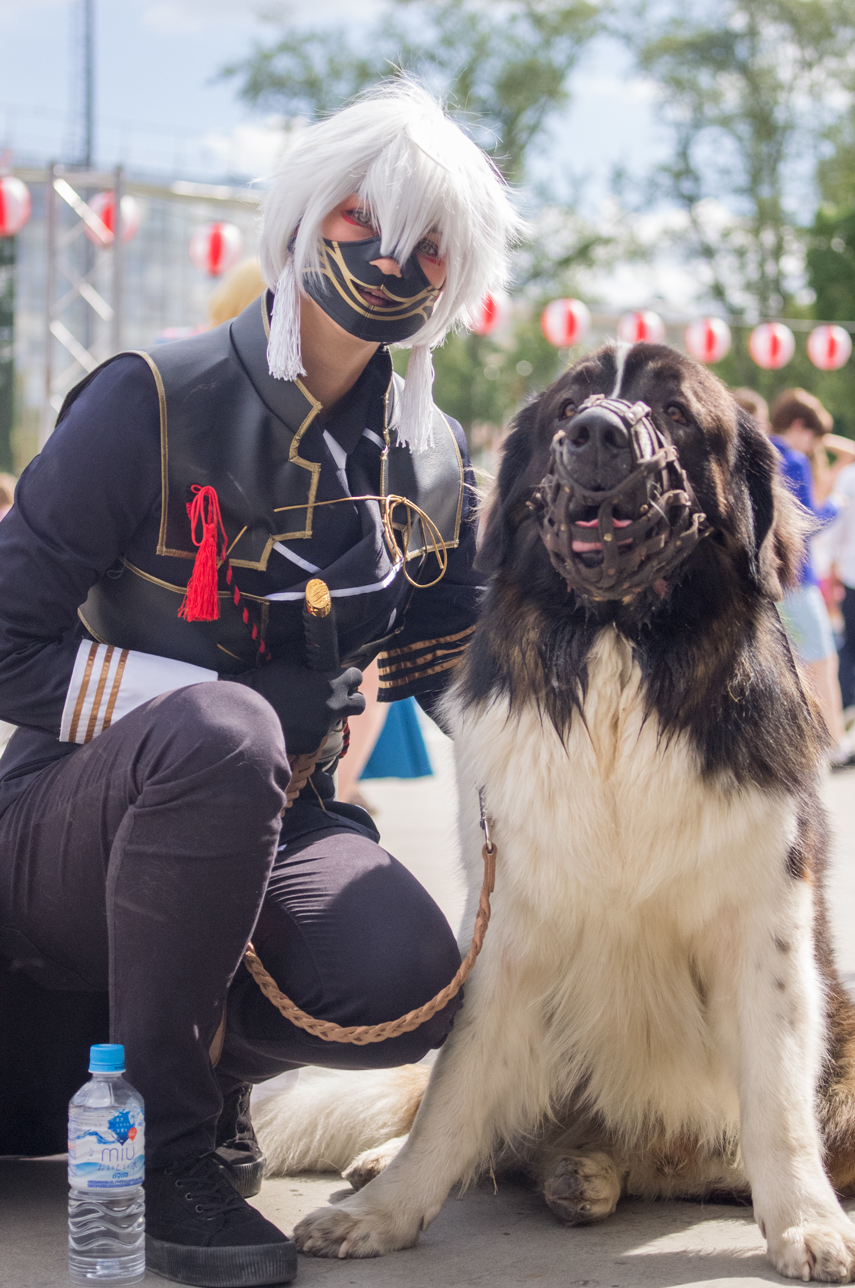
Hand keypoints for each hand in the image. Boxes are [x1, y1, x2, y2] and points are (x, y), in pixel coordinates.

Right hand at [227, 661, 364, 753]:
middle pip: (360, 704)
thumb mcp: (288, 662)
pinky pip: (317, 735)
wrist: (248, 712)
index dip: (348, 676)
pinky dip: (310, 730)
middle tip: (337, 697)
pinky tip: (294, 724)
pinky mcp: (313, 743)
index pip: (357, 676)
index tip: (340, 677)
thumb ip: (307, 658)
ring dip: (327, 714)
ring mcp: (324, 727)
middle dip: (352, 699)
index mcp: (332, 683)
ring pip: (336, 720)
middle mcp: (334, 706)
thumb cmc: (267, 682)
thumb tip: (314, 650)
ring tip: (306, 710)